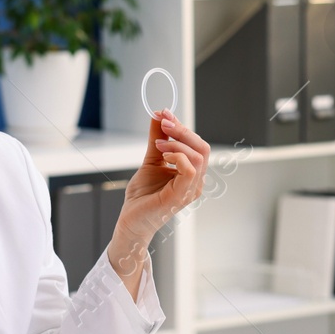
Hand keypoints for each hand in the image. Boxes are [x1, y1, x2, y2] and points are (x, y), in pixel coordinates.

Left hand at [115, 111, 208, 248]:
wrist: (131, 219)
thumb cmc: (143, 195)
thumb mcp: (152, 159)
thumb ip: (158, 137)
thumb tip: (159, 114)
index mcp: (192, 173)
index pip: (197, 145)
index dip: (182, 126)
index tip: (164, 114)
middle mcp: (196, 182)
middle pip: (203, 147)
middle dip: (183, 131)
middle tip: (163, 123)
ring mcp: (190, 190)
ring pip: (198, 156)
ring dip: (178, 143)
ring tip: (158, 144)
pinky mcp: (181, 196)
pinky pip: (190, 171)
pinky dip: (178, 157)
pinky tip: (164, 156)